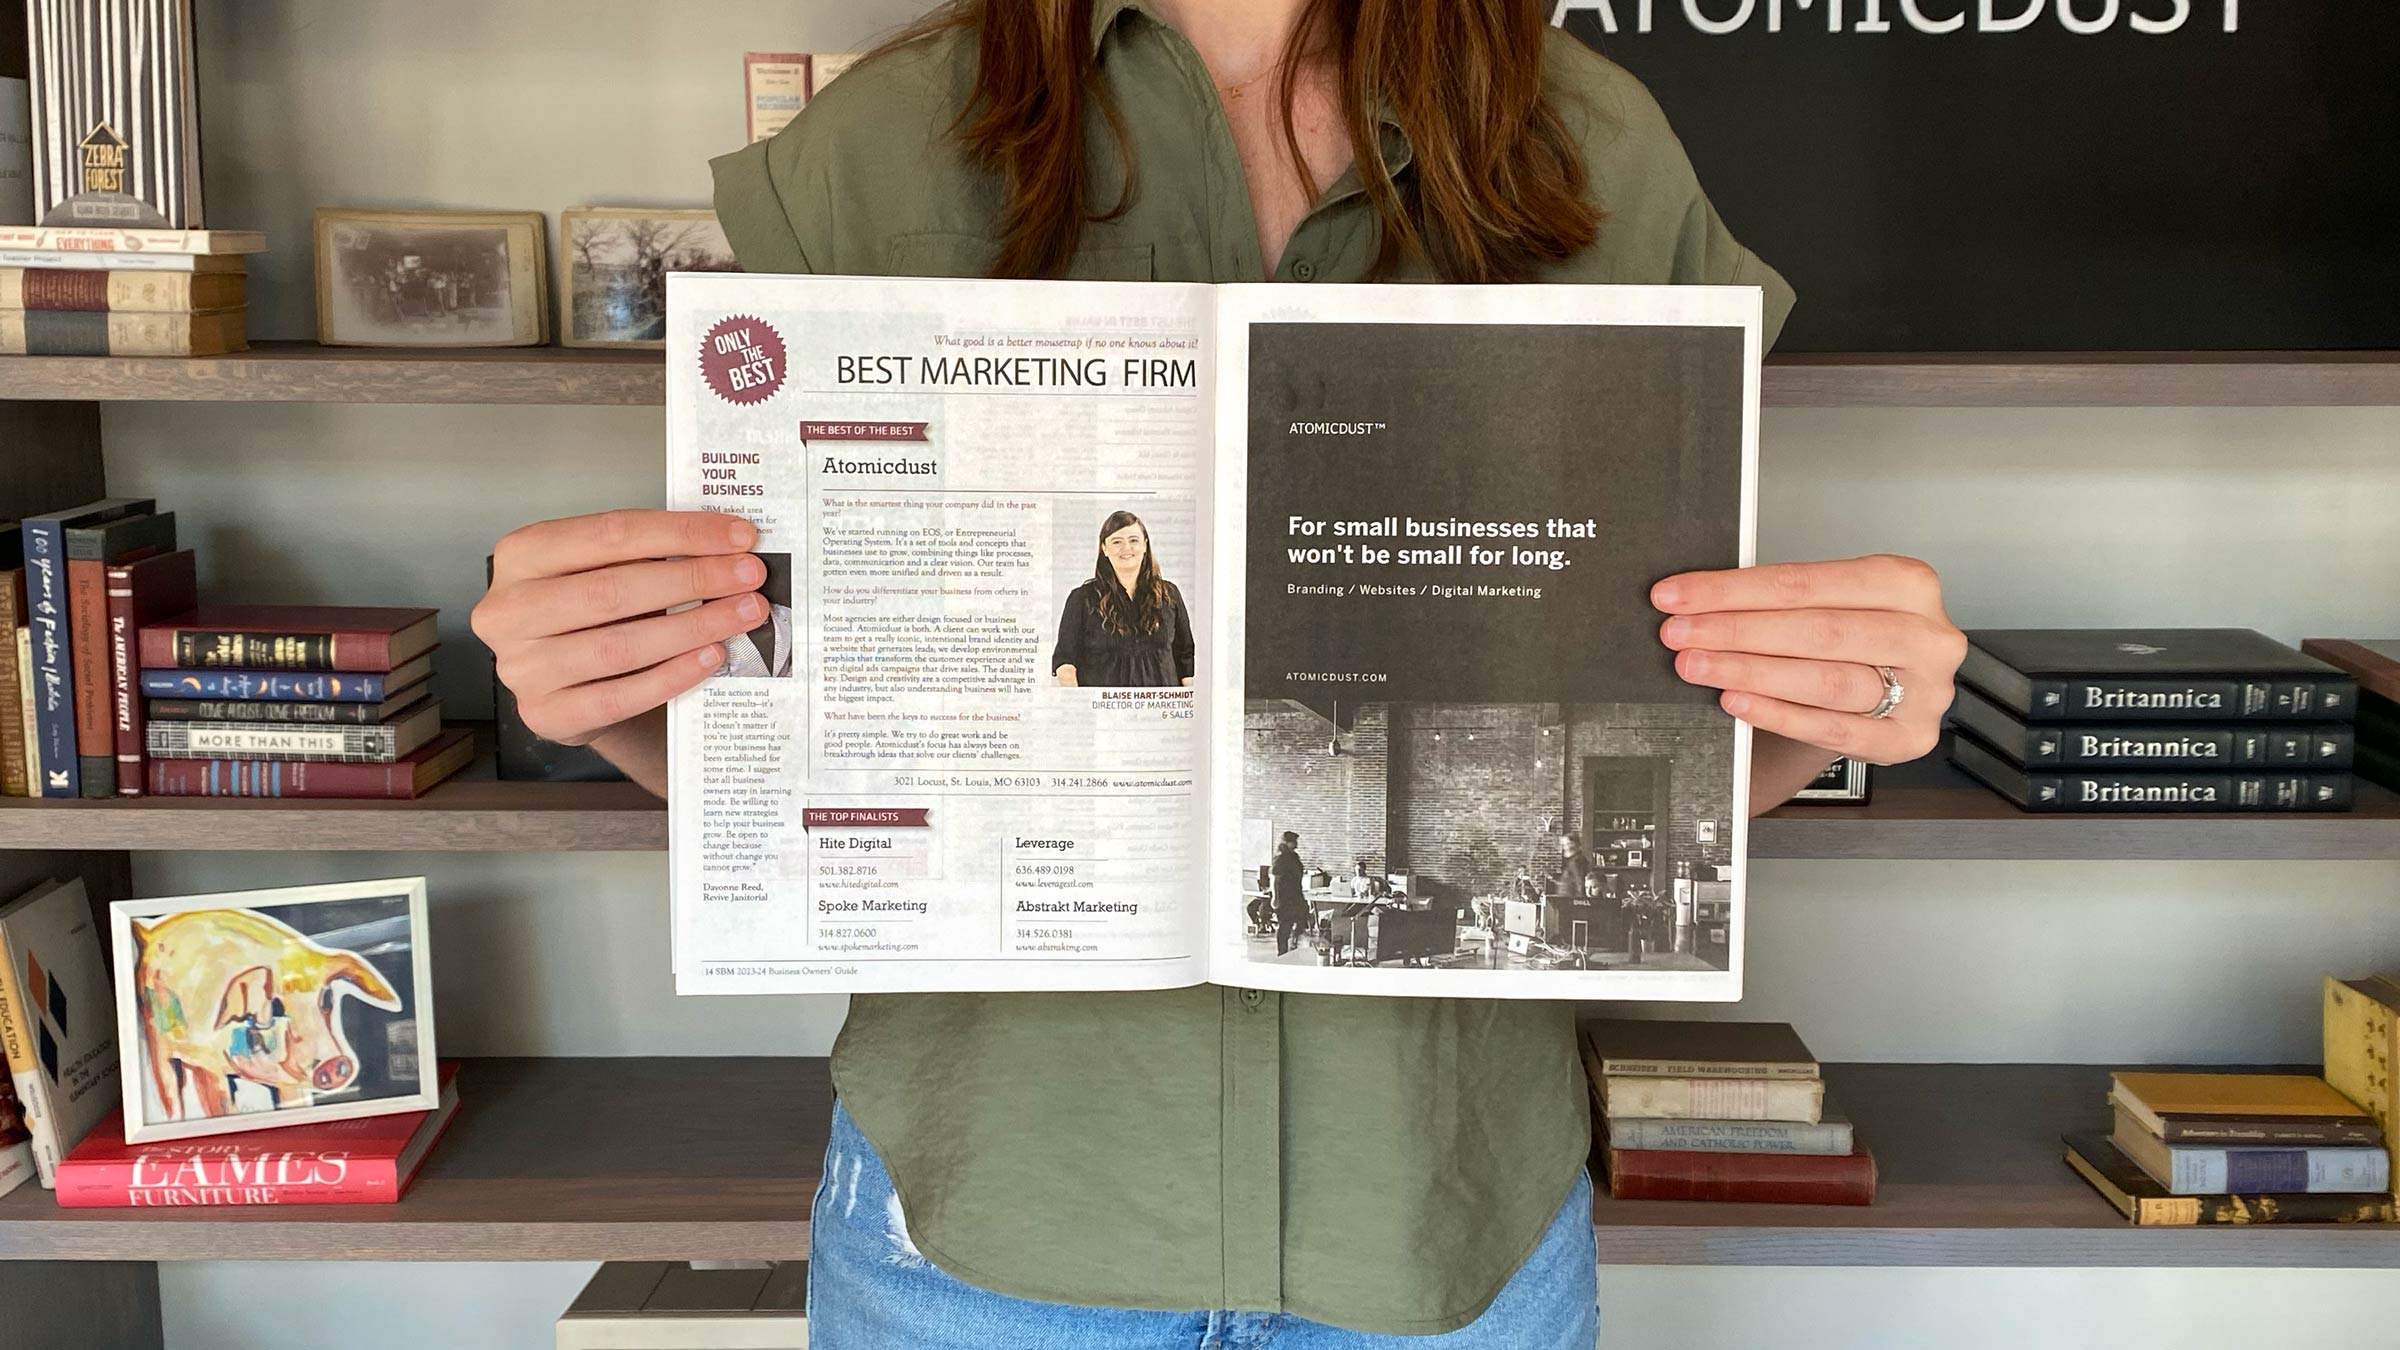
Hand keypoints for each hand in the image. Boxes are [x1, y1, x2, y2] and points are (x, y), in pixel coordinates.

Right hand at [472, 509, 765, 747]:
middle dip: (693, 580)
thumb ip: (648, 553)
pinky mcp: (545, 714)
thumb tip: (728, 543)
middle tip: (750, 576)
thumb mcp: (603, 570)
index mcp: (521, 554)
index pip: (610, 533)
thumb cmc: (591, 614)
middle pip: (613, 589)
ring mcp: (520, 667)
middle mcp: (508, 609)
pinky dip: (672, 675)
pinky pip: (620, 697)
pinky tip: (711, 657)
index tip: (738, 535)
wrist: (568, 684)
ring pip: (619, 646)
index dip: (681, 533)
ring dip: (693, 627)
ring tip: (743, 614)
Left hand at [1652, 554, 1964, 767]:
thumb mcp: (1833, 605)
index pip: (1806, 580)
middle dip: (1736, 630)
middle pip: (1818, 630)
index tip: (1679, 595)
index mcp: (1907, 583)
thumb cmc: (1853, 644)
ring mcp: (1925, 691)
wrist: (1890, 699)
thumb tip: (1698, 600)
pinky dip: (1778, 713)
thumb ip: (1783, 600)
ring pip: (1826, 680)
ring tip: (1698, 666)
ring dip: (1751, 672)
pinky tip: (1737, 701)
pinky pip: (1832, 729)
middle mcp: (1925, 635)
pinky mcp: (1908, 739)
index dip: (1734, 589)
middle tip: (1680, 634)